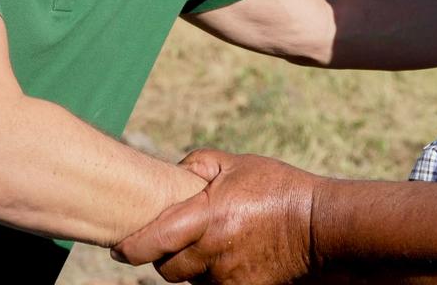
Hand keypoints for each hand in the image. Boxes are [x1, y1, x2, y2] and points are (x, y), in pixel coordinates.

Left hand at [113, 149, 316, 284]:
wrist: (318, 225)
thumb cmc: (278, 187)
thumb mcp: (239, 164)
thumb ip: (200, 164)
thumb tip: (174, 173)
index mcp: (207, 216)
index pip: (152, 242)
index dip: (130, 249)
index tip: (118, 249)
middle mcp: (213, 252)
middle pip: (167, 267)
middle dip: (164, 256)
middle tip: (173, 240)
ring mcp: (227, 277)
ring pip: (190, 280)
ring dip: (191, 266)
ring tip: (212, 243)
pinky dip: (213, 276)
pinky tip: (229, 256)